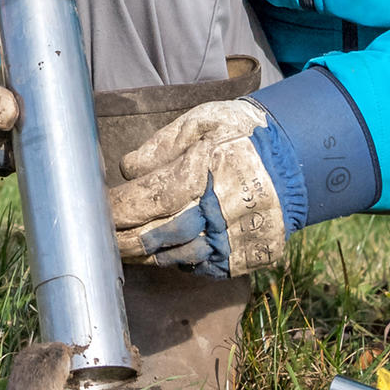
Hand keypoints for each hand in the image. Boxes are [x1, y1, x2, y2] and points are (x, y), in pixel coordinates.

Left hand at [107, 97, 292, 277]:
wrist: (295, 160)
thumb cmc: (239, 136)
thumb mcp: (200, 123)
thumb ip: (160, 146)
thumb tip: (126, 170)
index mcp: (198, 179)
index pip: (142, 203)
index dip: (113, 210)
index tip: (93, 209)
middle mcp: (211, 217)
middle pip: (150, 238)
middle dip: (119, 240)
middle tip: (98, 237)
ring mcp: (226, 243)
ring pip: (170, 257)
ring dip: (141, 254)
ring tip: (120, 246)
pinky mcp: (238, 260)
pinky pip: (195, 266)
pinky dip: (172, 259)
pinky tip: (156, 251)